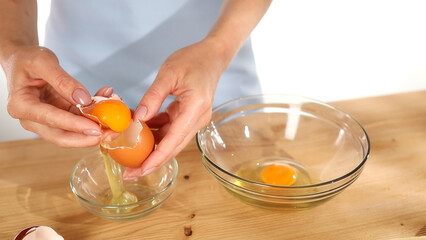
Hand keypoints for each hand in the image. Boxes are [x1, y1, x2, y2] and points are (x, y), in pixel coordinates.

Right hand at [4, 45, 106, 146]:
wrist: (23, 61)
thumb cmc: (27, 60)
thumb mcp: (43, 62)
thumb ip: (63, 80)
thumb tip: (83, 99)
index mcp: (21, 106)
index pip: (50, 119)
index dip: (74, 125)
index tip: (95, 128)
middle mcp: (32, 119)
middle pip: (60, 136)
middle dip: (86, 138)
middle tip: (110, 134)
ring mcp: (46, 121)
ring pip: (72, 133)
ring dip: (94, 129)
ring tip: (114, 122)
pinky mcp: (60, 118)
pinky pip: (79, 121)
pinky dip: (94, 115)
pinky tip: (108, 103)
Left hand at [124, 39, 227, 178]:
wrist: (213, 56)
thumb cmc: (193, 60)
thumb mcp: (169, 73)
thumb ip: (153, 97)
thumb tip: (137, 119)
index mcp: (194, 109)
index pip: (173, 141)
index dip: (155, 159)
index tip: (138, 170)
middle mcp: (197, 119)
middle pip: (173, 148)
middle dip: (151, 162)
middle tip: (129, 173)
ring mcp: (195, 119)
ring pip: (171, 141)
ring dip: (152, 148)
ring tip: (130, 155)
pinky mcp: (190, 116)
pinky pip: (172, 130)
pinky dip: (156, 133)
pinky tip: (141, 131)